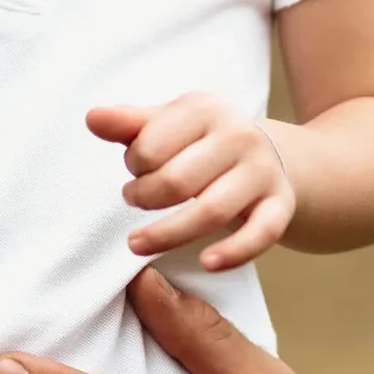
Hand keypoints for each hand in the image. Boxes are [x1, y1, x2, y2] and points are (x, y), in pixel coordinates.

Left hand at [89, 95, 295, 270]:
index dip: (134, 164)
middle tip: (133, 200)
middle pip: (177, 181)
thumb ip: (128, 124)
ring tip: (137, 242)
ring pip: (211, 212)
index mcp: (205, 109)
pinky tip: (206, 264)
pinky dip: (233, 252)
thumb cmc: (203, 142)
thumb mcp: (167, 124)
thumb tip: (92, 118)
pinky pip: (260, 234)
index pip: (152, 144)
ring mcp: (262, 172)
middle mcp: (239, 136)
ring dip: (168, 234)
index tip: (136, 170)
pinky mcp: (280, 205)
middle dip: (145, 197)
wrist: (273, 155)